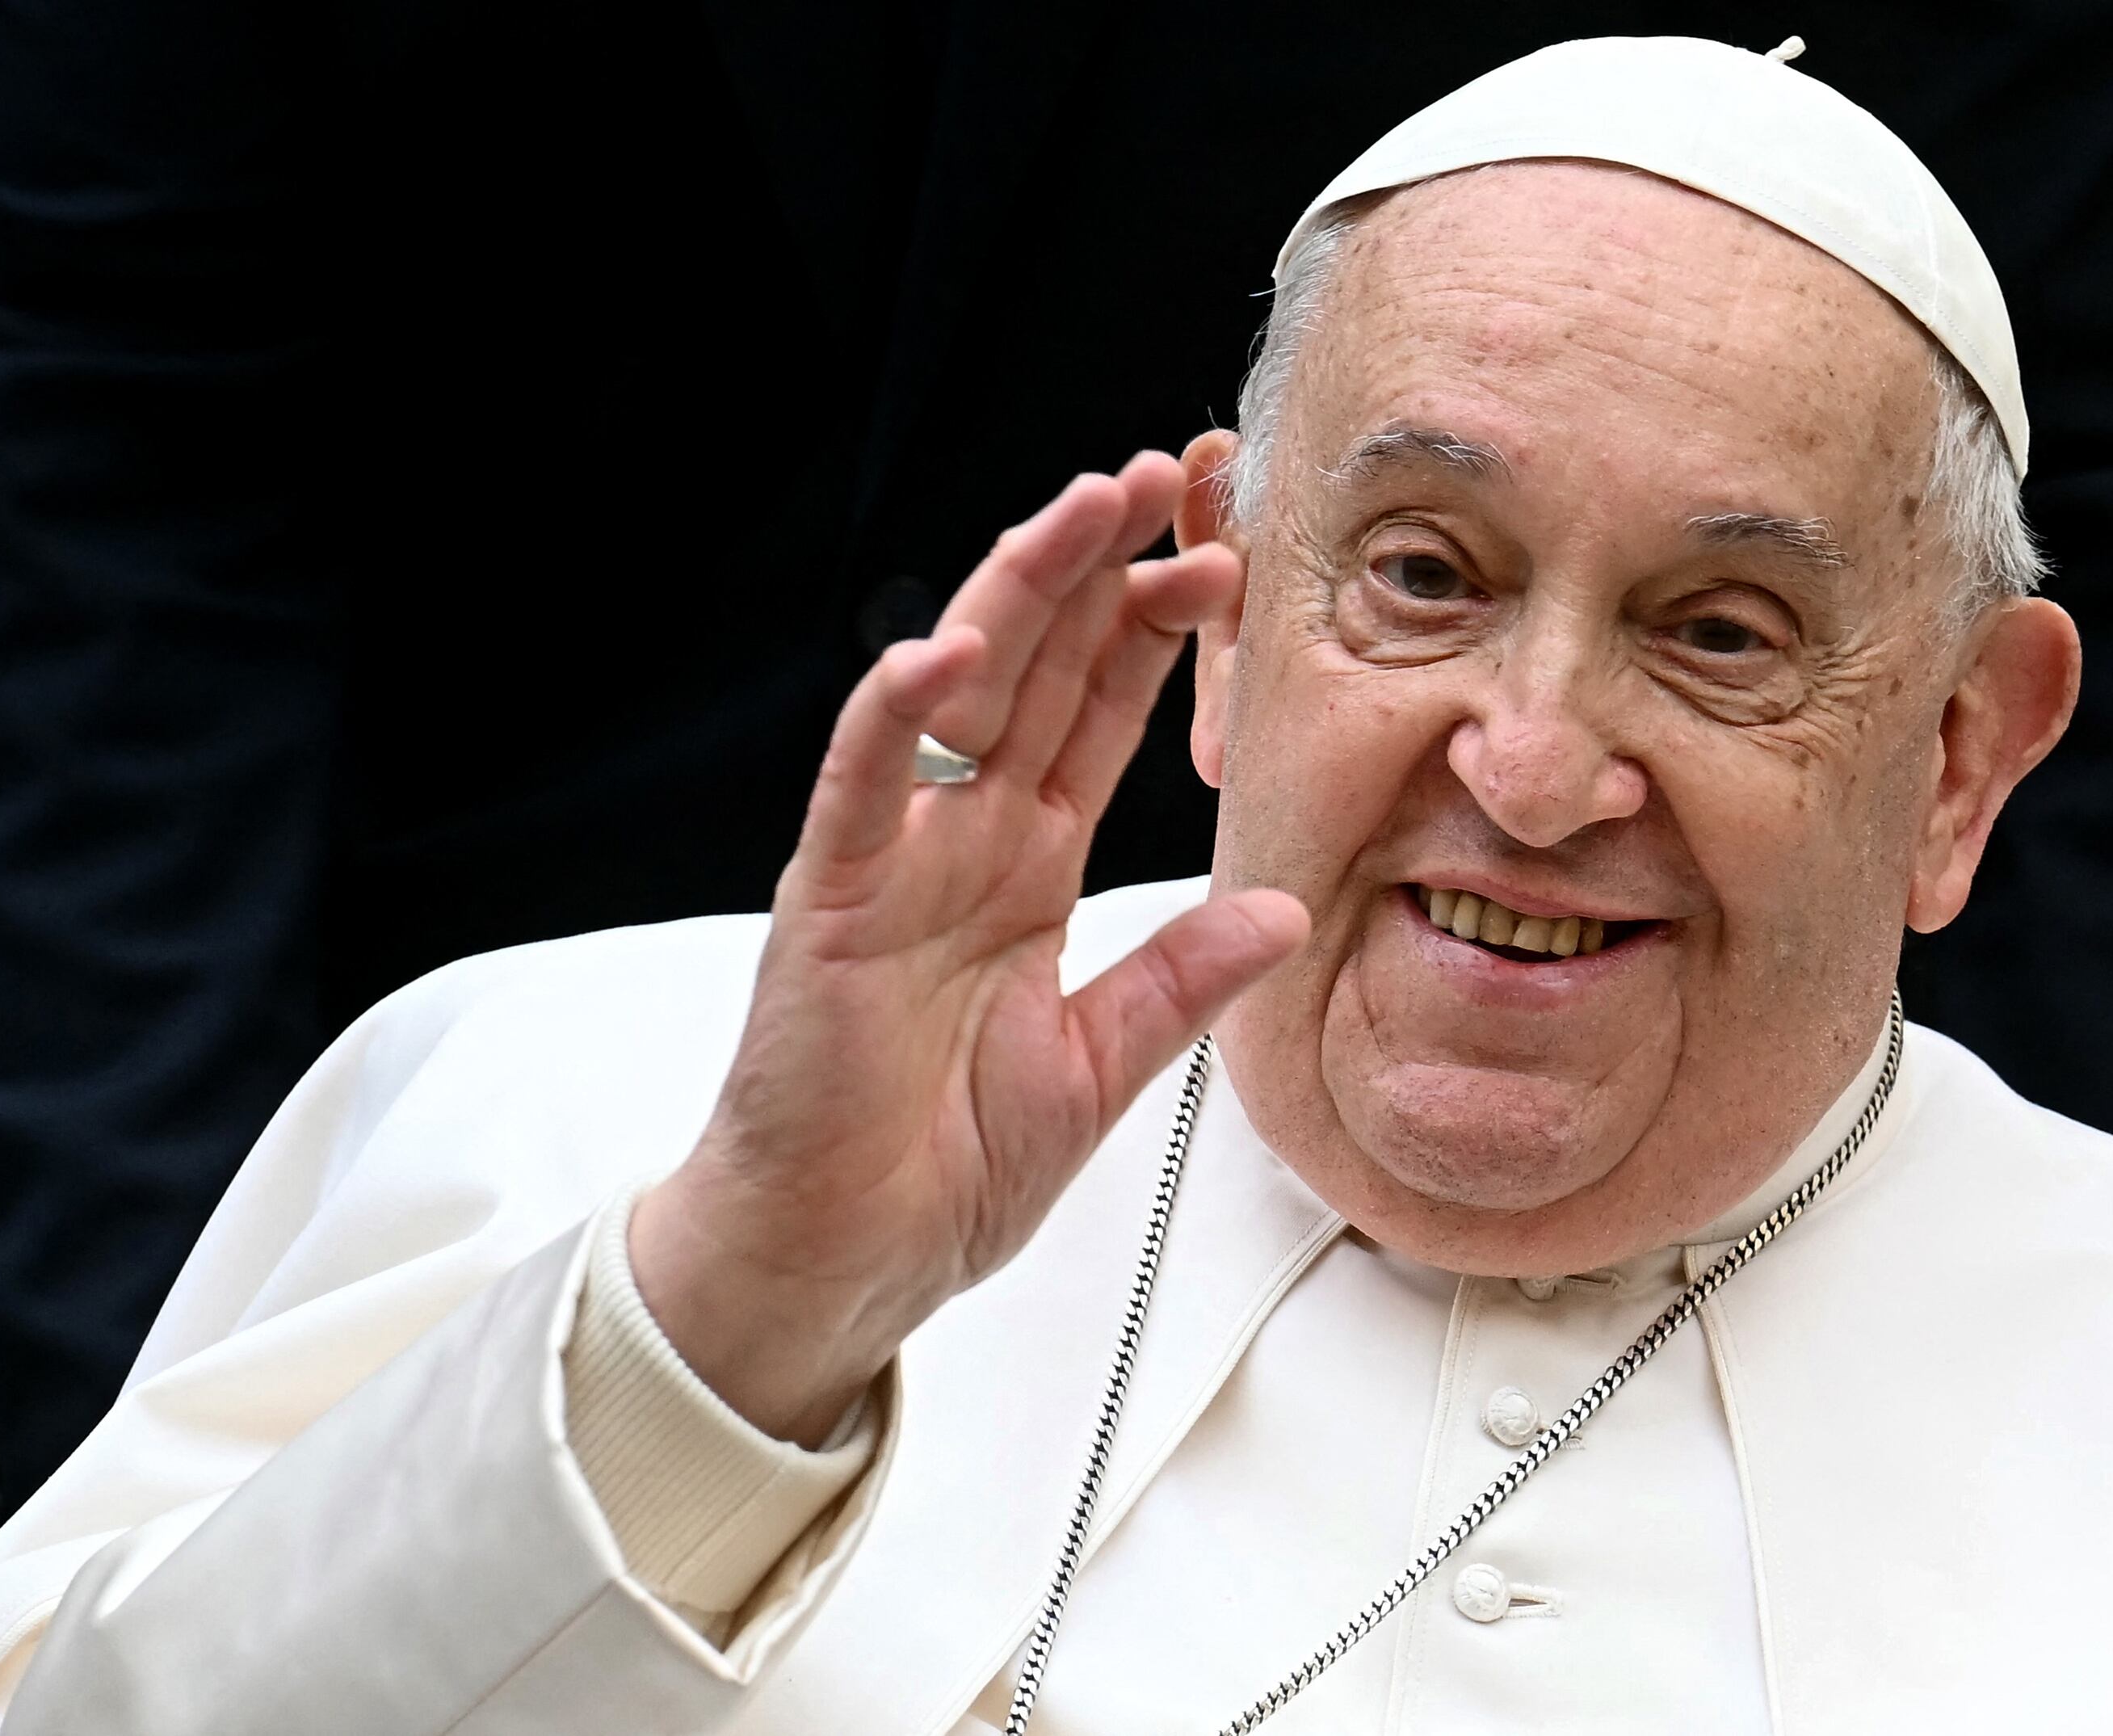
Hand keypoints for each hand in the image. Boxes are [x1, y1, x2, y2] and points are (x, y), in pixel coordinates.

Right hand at [630, 453, 1307, 1444]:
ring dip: (1016, 599)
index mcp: (1027, 869)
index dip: (1153, 635)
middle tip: (1160, 481)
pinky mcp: (830, 907)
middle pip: (1038, 674)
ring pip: (956, 697)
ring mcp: (893, 863)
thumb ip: (1179, 981)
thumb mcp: (1098, 1065)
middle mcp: (963, 844)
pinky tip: (942, 652)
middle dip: (1097, 572)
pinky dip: (892, 721)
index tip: (1220, 562)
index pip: (1098, 718)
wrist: (842, 1259)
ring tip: (1080, 512)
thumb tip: (1282, 910)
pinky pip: (860, 793)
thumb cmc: (940, 1167)